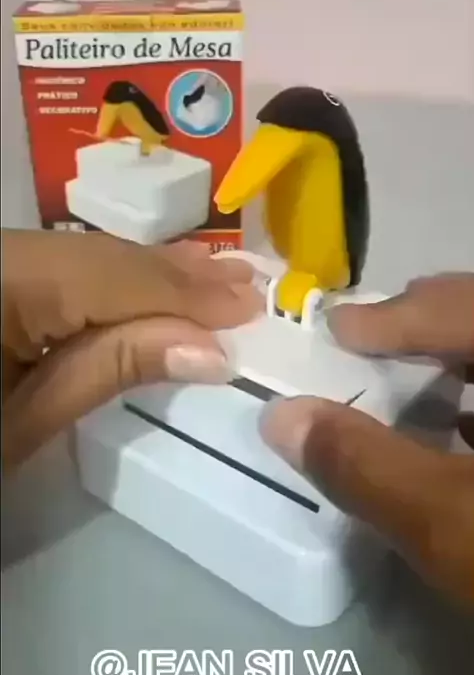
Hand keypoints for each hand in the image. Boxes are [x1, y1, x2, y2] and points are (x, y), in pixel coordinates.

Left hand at [1, 230, 261, 469]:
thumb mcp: (27, 420)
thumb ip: (113, 368)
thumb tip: (209, 349)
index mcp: (7, 282)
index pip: (115, 279)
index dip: (184, 294)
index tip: (249, 305)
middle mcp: (8, 255)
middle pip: (106, 258)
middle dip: (179, 277)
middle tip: (249, 283)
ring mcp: (6, 259)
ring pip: (90, 255)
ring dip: (157, 271)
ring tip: (218, 273)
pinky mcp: (7, 273)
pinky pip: (69, 265)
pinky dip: (119, 277)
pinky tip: (158, 273)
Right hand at [261, 273, 473, 609]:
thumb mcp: (451, 521)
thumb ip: (368, 466)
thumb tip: (281, 419)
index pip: (468, 307)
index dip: (399, 315)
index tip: (337, 330)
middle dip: (425, 330)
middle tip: (364, 346)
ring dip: (457, 368)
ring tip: (405, 388)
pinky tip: (460, 440)